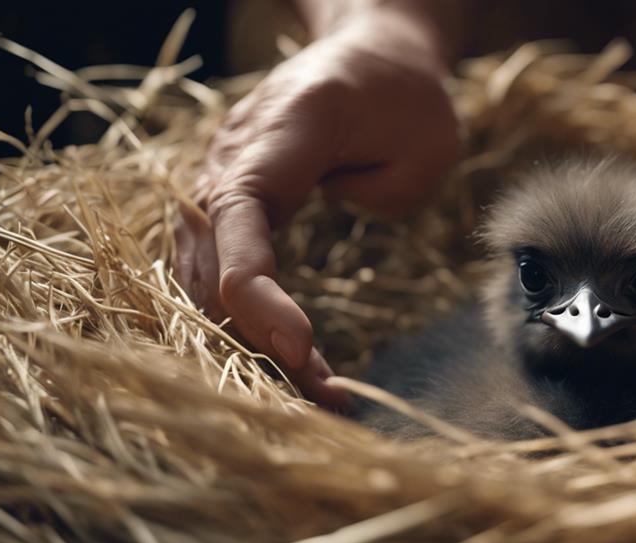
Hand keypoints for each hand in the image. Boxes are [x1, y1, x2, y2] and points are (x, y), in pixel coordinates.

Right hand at [176, 7, 459, 405]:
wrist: (369, 54)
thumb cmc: (406, 95)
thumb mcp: (429, 141)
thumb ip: (385, 195)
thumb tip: (331, 247)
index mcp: (282, 131)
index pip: (241, 220)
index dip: (258, 295)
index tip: (302, 350)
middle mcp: (233, 154)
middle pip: (213, 260)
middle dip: (259, 339)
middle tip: (324, 396)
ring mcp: (222, 176)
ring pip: (206, 273)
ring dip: (251, 338)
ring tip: (316, 390)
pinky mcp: (231, 202)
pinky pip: (221, 266)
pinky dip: (248, 317)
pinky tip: (291, 356)